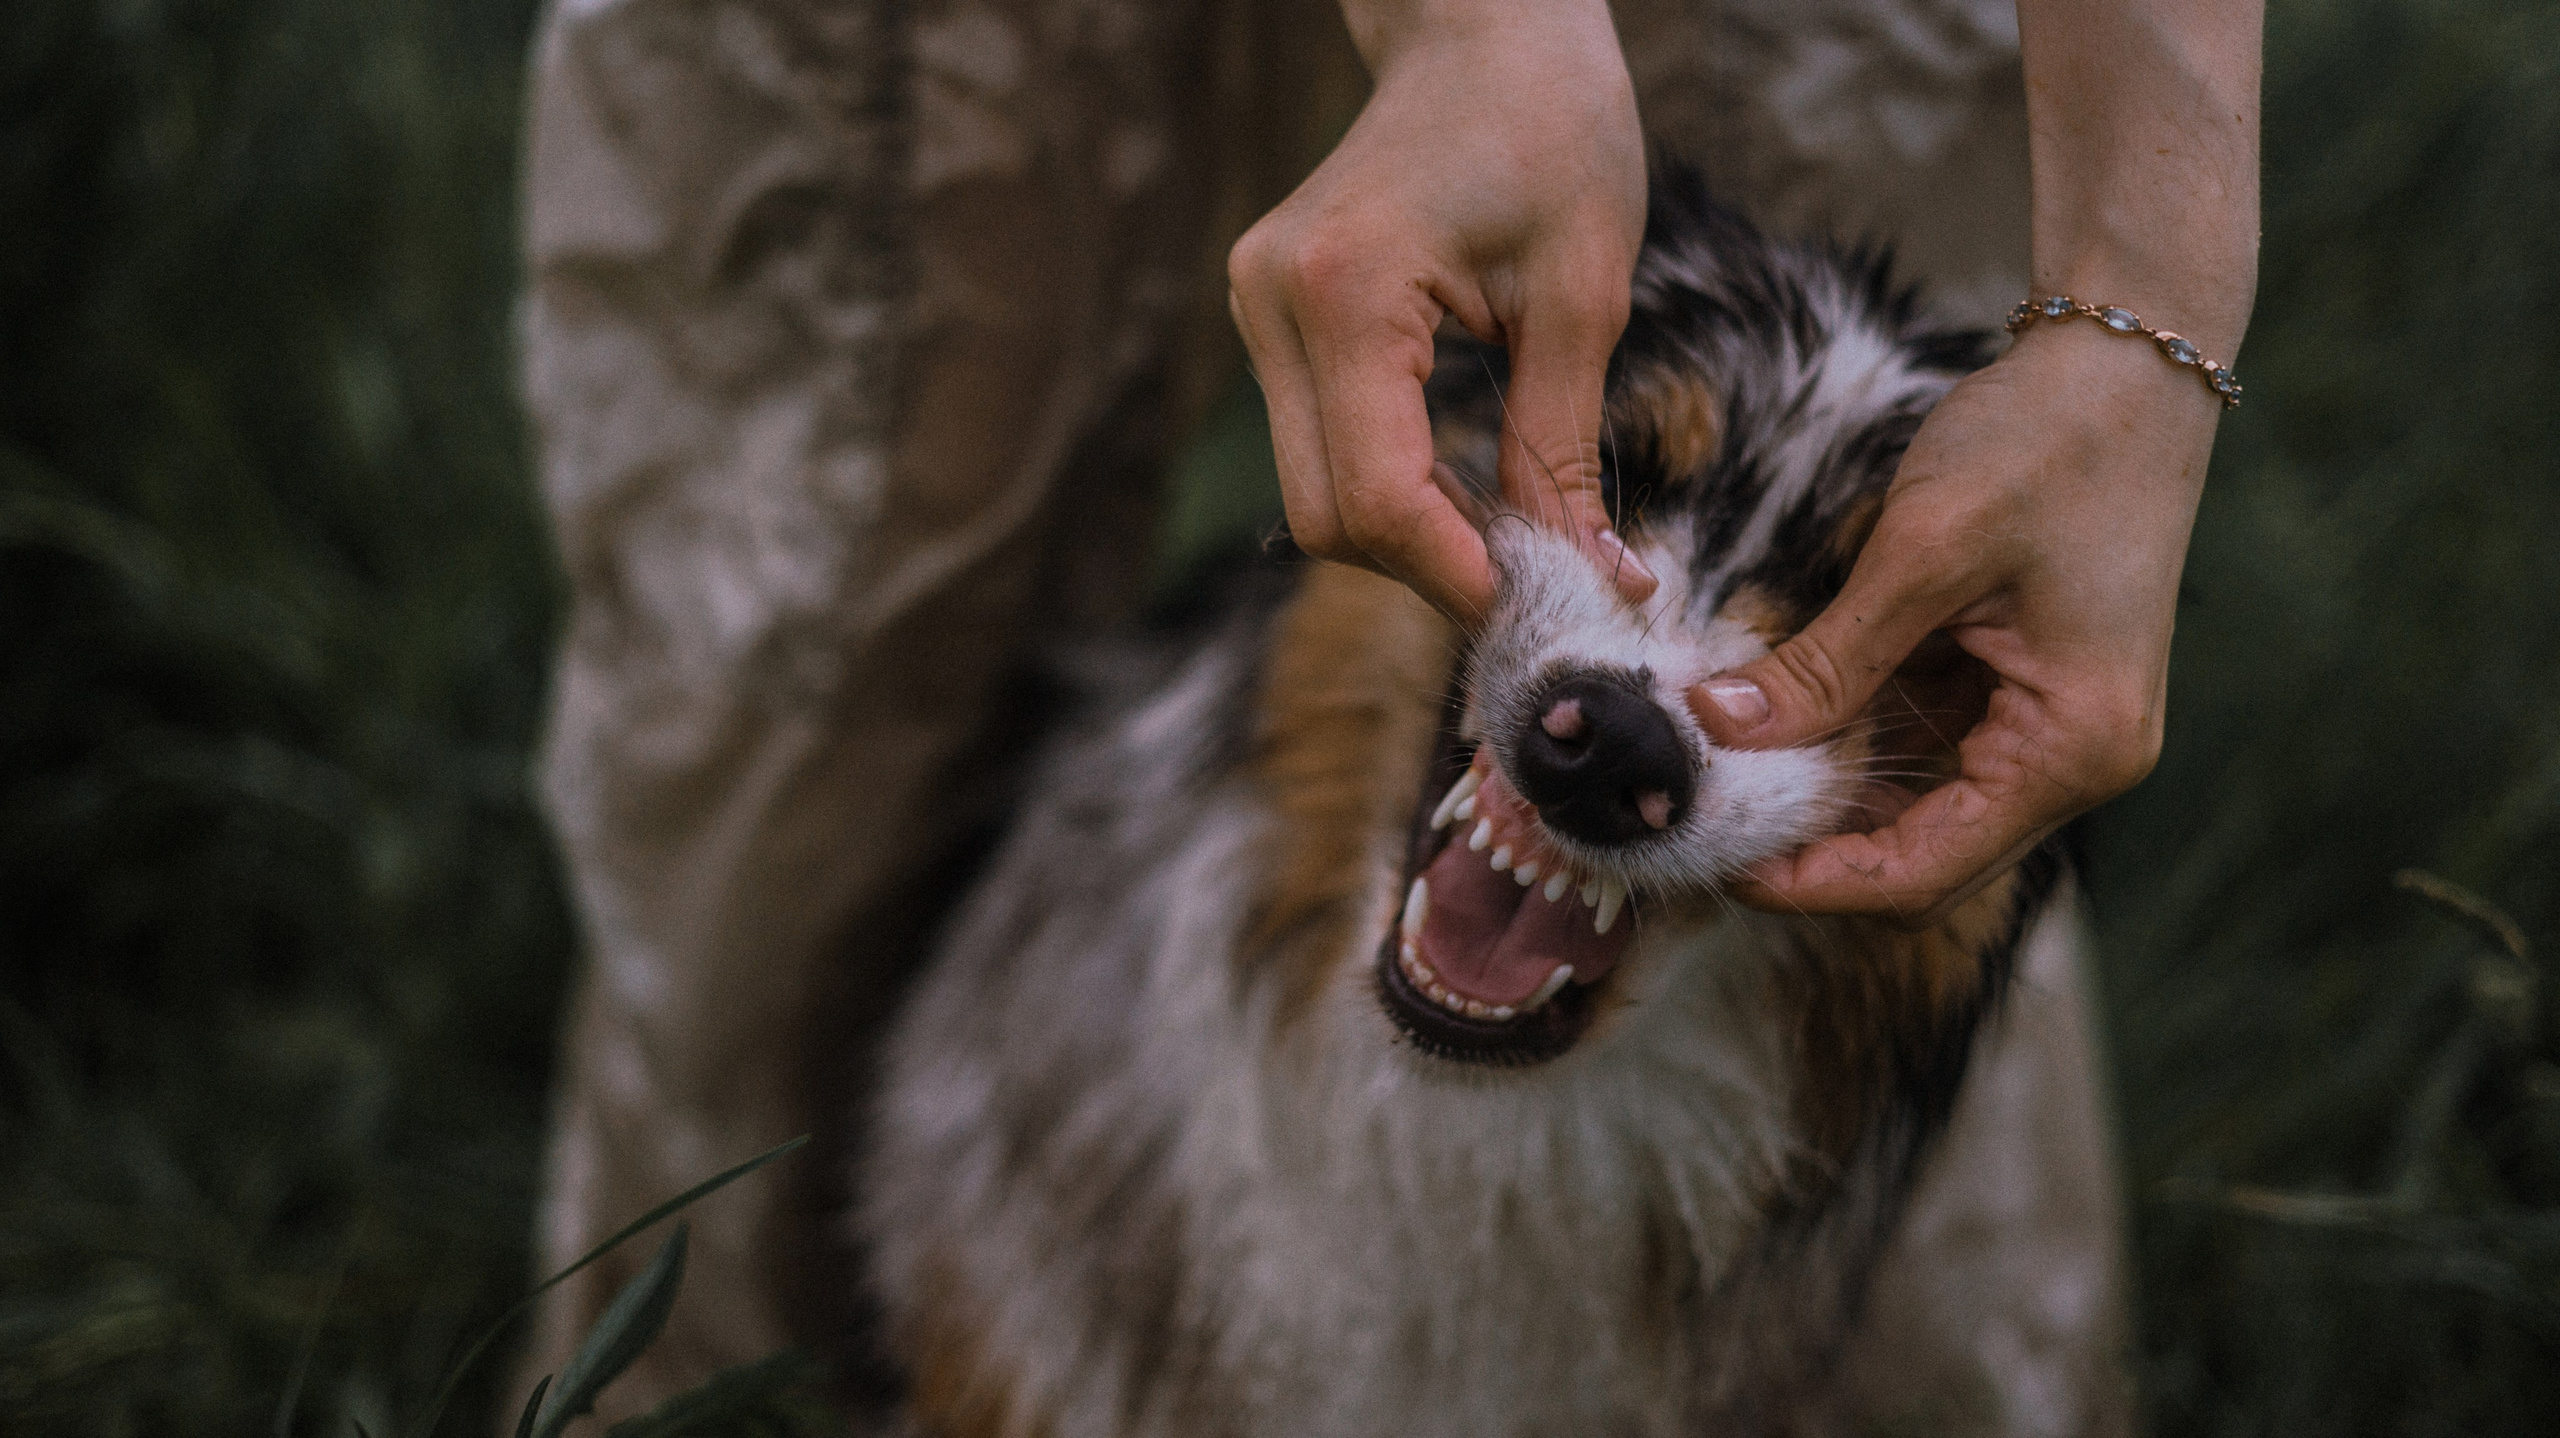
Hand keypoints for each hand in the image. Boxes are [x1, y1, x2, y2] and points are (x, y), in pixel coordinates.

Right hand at [1227, 0, 1653, 624]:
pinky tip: (1463, 484)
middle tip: (1533, 581)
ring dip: (1409, 535)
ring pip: (1312, 494)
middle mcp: (1274, 303)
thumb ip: (1564, 449)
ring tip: (1508, 532)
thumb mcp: (1582, 296)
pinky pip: (1316, 447)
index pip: (1376, 494)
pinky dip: (1389, 486)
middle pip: (1326, 516)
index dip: (1452, 573)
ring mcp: (1257, 309)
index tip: (1536, 606)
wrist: (1483, 24)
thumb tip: (1593, 581)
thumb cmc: (1552, 126)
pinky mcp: (1270, 315)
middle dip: (1429, 567)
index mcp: (1346, 288)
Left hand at [1689, 321, 2224, 919]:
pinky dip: (1850, 735)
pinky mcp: (2020, 684)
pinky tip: (1771, 716)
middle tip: (1699, 819)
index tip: (1716, 862)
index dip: (1814, 882)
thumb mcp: (1925, 550)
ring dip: (1823, 791)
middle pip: (1921, 853)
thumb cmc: (2050, 440)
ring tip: (1718, 772)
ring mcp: (2049, 724)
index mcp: (2073, 749)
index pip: (1924, 870)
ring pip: (1915, 800)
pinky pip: (1923, 740)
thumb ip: (1826, 658)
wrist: (2130, 355)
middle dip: (1810, 845)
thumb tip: (1716, 728)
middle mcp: (2074, 759)